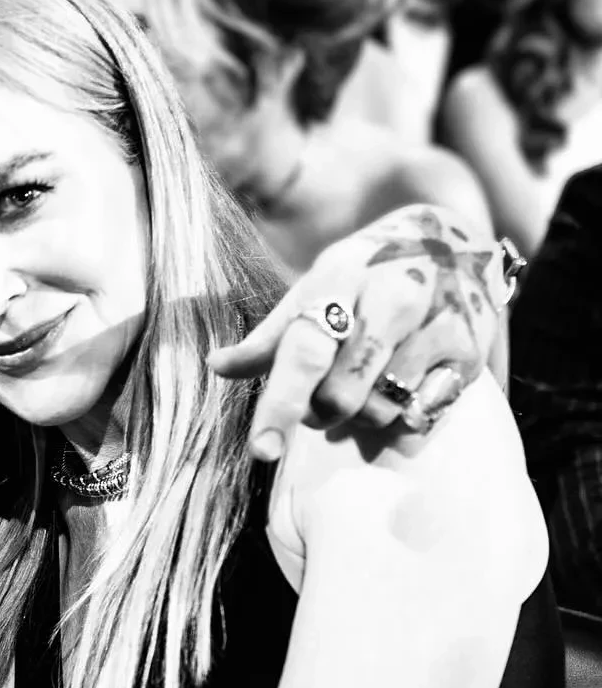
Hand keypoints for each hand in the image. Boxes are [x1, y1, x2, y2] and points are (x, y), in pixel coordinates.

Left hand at [211, 205, 500, 458]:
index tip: (263, 450)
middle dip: (321, 412)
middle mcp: (392, 295)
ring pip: (380, 411)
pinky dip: (403, 417)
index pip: (304, 352)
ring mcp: (437, 321)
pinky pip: (421, 416)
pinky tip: (408, 385)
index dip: (280, 405)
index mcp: (341, 277)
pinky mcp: (471, 349)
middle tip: (325, 397)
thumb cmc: (368, 273)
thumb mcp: (317, 288)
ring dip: (364, 415)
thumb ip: (271, 336)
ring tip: (371, 382)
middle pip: (341, 393)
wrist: (454, 236)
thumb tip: (217, 366)